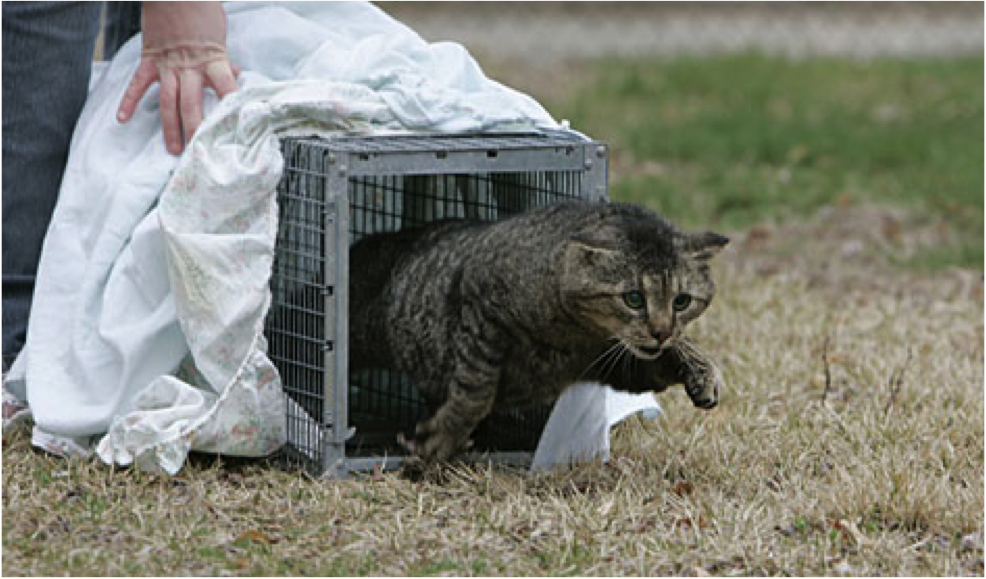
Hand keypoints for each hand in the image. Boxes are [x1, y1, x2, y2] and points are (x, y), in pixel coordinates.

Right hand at [116, 0, 238, 154]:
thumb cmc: (202, 10)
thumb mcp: (220, 37)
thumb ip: (224, 61)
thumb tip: (236, 76)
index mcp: (213, 61)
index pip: (226, 89)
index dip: (232, 109)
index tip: (236, 130)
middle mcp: (189, 68)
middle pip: (193, 104)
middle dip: (196, 130)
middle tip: (199, 153)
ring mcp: (167, 65)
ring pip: (168, 101)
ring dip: (171, 127)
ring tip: (174, 149)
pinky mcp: (150, 59)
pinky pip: (138, 83)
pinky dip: (129, 100)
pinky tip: (123, 118)